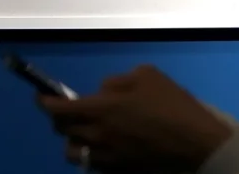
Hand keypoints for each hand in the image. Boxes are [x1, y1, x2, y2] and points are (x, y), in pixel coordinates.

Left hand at [36, 65, 233, 173]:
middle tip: (69, 111)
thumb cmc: (173, 104)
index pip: (59, 109)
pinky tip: (105, 148)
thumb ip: (117, 81)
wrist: (196, 144)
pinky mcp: (117, 173)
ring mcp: (106, 158)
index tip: (41, 97)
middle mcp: (97, 135)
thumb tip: (103, 91)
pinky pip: (92, 166)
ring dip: (74, 141)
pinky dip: (91, 156)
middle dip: (60, 119)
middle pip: (62, 132)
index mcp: (101, 109)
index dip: (45, 102)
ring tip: (85, 133)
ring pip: (73, 153)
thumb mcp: (147, 75)